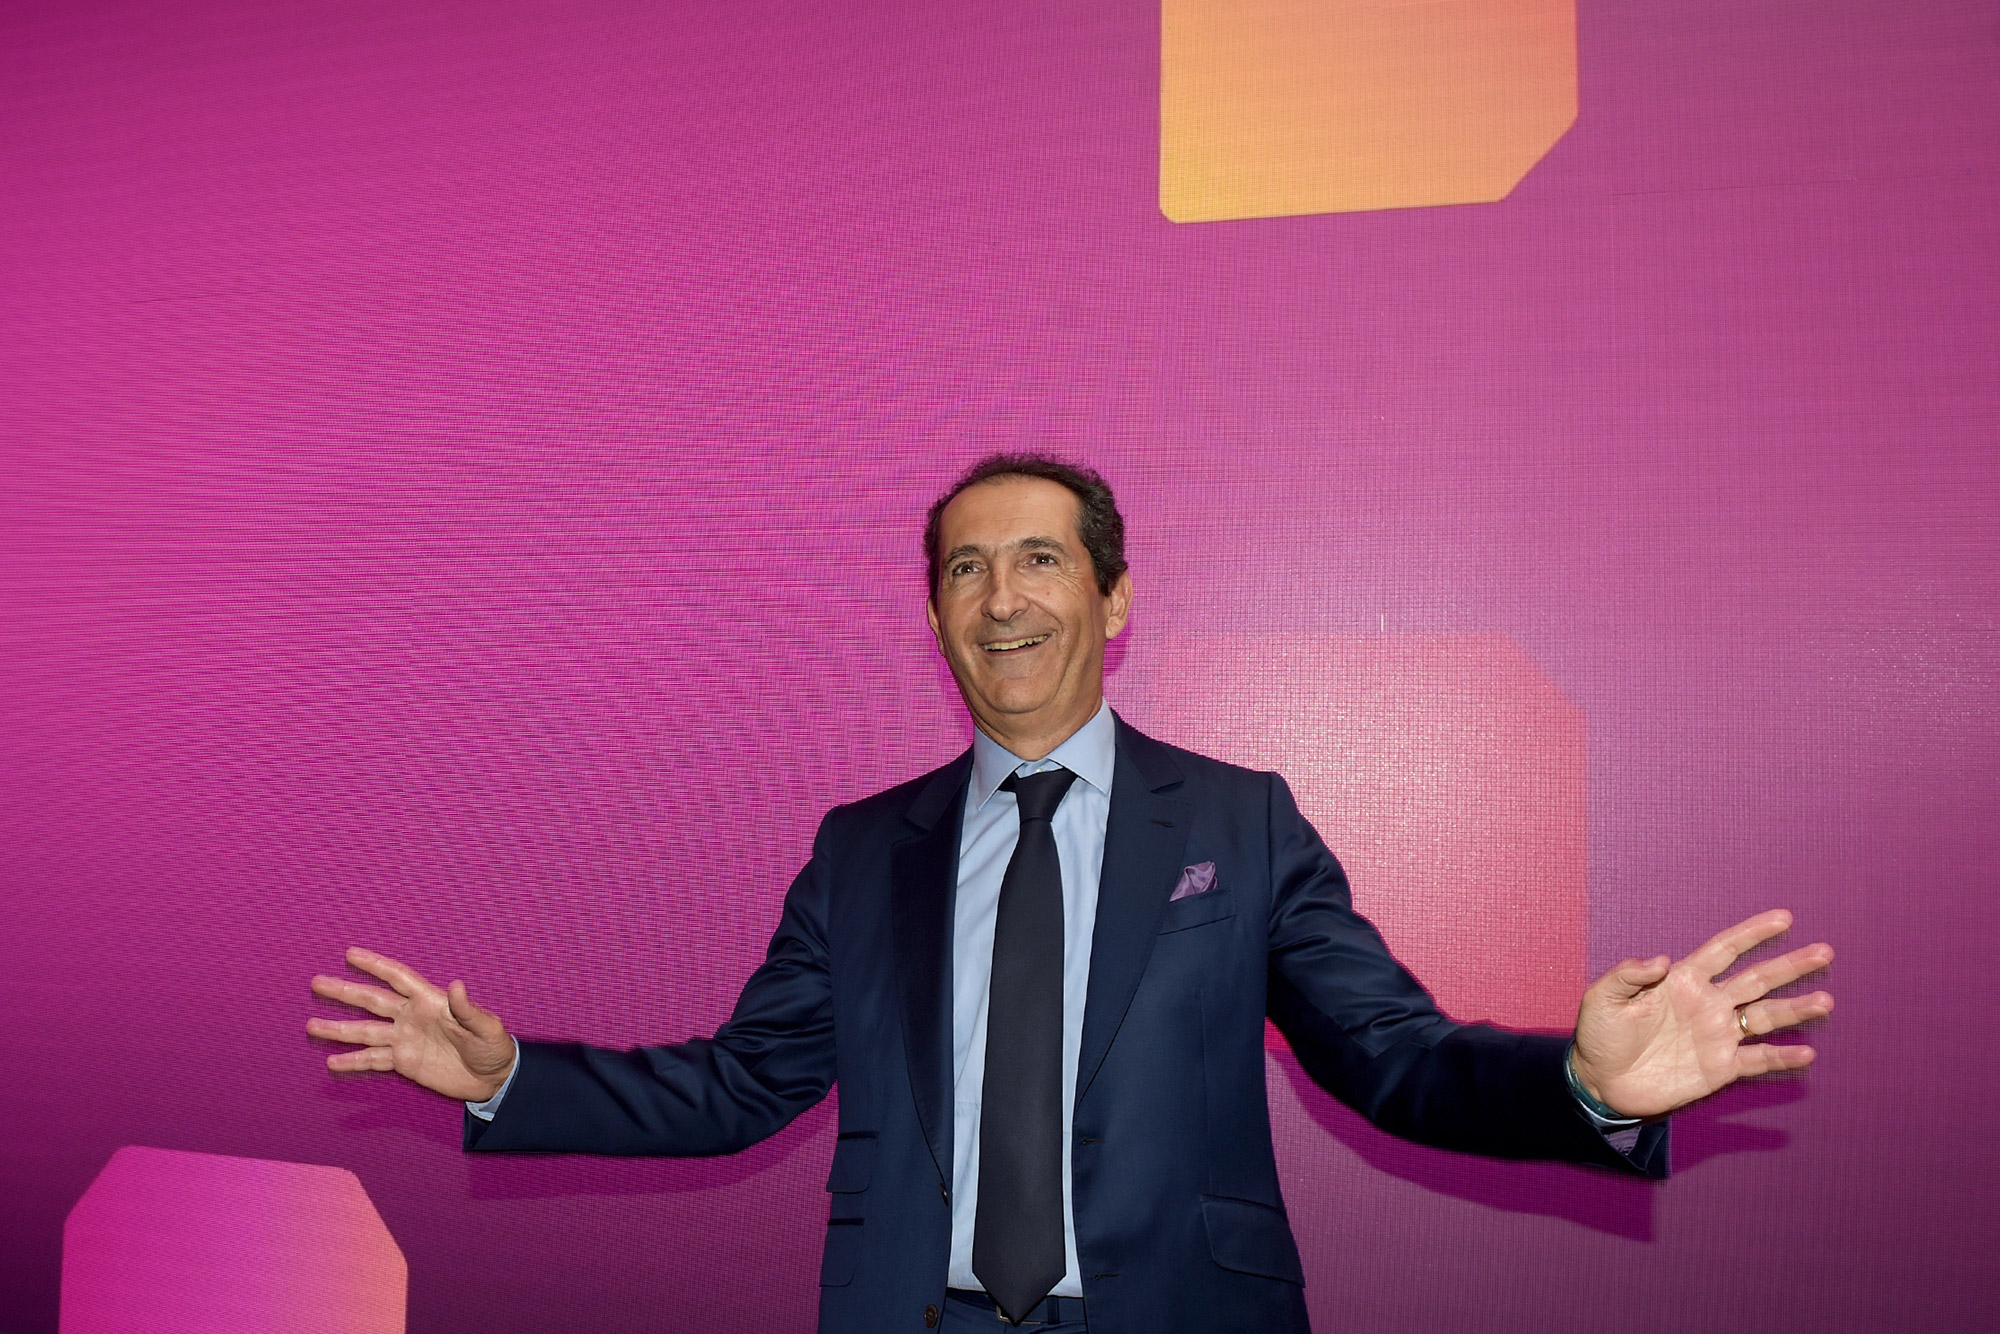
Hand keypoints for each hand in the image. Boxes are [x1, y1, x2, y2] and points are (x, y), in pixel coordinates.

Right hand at [307, 947, 515, 1101]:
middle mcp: (412, 1017)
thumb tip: (457, 984)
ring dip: (339, 1029)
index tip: (350, 954)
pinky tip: (332, 1062)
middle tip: (317, 982)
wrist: (493, 1078)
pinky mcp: (404, 1062)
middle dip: (345, 992)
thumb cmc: (493, 1047)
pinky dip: (353, 1061)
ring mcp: (405, 1039)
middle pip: (373, 1001)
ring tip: (312, 1025)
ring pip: (365, 1031)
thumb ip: (468, 1010)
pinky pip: (373, 1060)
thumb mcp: (486, 1028)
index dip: (376, 965)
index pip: (398, 978)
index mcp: (431, 1002)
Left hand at [1570, 909, 1832, 1119]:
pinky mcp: (1720, 1068)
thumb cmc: (1600, 1035)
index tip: (1784, 918)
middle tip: (1824, 952)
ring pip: (1765, 1017)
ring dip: (1795, 1010)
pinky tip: (1806, 1053)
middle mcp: (1708, 1004)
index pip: (1724, 950)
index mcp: (1682, 981)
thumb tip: (1661, 960)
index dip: (1752, 934)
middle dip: (1790, 965)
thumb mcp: (1602, 998)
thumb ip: (1628, 975)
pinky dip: (1781, 1057)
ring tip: (1825, 1001)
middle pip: (1756, 979)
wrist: (1601, 1082)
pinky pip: (1757, 1060)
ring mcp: (1717, 1035)